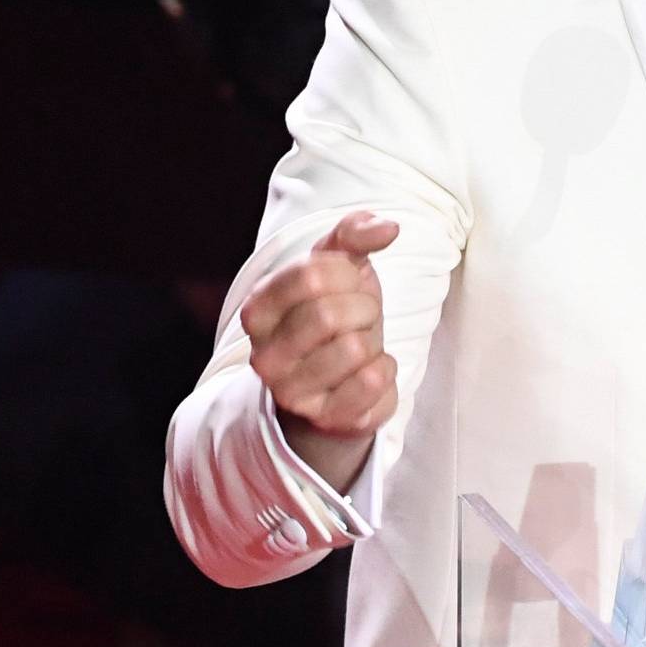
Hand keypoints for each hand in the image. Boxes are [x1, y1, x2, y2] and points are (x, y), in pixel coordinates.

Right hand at [242, 212, 399, 452]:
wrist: (338, 383)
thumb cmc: (336, 313)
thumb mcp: (339, 266)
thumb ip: (355, 234)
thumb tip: (388, 228)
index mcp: (257, 308)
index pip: (311, 273)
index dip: (346, 273)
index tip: (349, 283)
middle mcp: (263, 355)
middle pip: (331, 314)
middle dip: (363, 309)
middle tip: (360, 318)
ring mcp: (291, 392)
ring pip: (354, 349)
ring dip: (373, 341)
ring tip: (359, 346)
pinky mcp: (326, 419)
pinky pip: (374, 381)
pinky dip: (385, 369)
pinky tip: (367, 374)